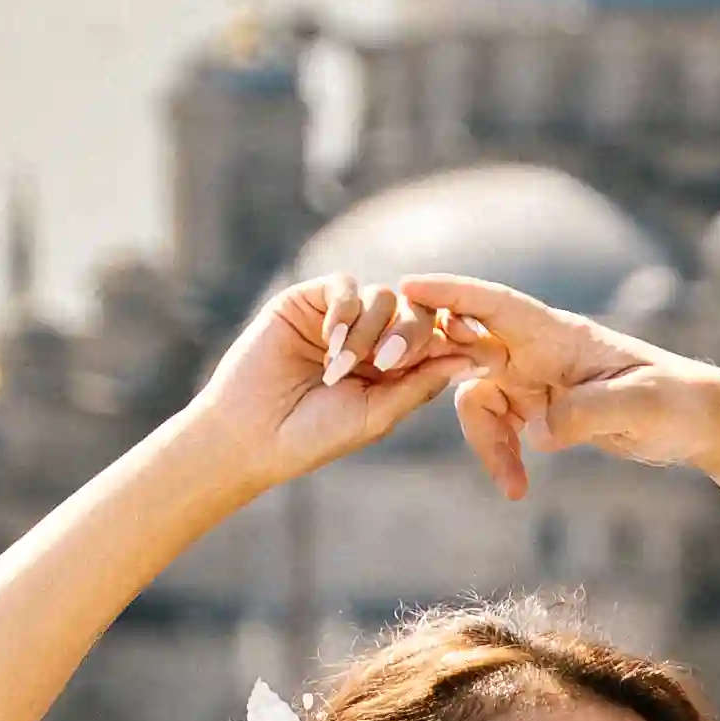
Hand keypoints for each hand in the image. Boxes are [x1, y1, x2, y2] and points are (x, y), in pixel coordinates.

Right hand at [194, 276, 485, 495]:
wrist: (251, 434)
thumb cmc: (314, 435)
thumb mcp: (377, 414)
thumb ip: (419, 383)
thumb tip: (468, 359)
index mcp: (394, 369)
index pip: (436, 338)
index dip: (450, 337)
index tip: (459, 347)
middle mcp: (372, 338)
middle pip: (415, 311)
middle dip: (410, 333)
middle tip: (388, 361)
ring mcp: (341, 318)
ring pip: (382, 297)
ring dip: (369, 330)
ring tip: (340, 367)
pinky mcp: (308, 302)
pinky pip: (344, 285)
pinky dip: (344, 310)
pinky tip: (329, 343)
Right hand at [357, 275, 719, 494]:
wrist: (697, 422)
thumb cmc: (675, 401)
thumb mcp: (639, 407)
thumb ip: (585, 414)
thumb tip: (534, 433)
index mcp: (558, 334)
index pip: (495, 305)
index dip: (452, 293)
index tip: (407, 286)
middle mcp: (539, 351)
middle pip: (465, 347)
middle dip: (430, 360)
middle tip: (397, 378)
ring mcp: (536, 380)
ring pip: (476, 398)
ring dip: (483, 442)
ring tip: (512, 486)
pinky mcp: (540, 410)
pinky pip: (498, 427)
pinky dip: (499, 456)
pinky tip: (517, 488)